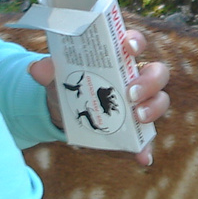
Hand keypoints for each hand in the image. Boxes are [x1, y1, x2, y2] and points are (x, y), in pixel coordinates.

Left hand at [26, 30, 169, 166]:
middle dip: (148, 82)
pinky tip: (142, 157)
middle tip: (131, 94)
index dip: (136, 41)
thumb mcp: (55, 75)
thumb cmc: (68, 82)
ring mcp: (140, 101)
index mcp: (119, 57)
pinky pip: (147, 137)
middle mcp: (136, 76)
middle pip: (157, 73)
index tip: (129, 46)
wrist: (63, 109)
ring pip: (160, 101)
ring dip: (153, 109)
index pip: (135, 43)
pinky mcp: (136, 126)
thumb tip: (37, 70)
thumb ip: (48, 70)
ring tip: (138, 118)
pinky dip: (146, 147)